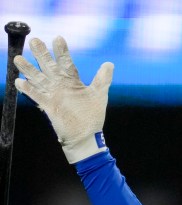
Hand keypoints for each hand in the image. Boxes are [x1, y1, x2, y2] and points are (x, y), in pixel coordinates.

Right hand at [14, 36, 113, 162]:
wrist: (86, 136)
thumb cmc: (93, 116)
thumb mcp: (99, 95)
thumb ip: (102, 79)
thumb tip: (109, 64)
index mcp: (73, 81)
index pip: (66, 62)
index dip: (61, 51)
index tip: (57, 38)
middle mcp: (61, 85)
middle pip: (49, 66)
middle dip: (42, 54)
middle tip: (35, 40)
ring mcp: (53, 95)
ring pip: (38, 78)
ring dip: (29, 69)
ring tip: (18, 58)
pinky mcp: (48, 106)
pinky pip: (36, 96)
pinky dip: (28, 89)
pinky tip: (19, 82)